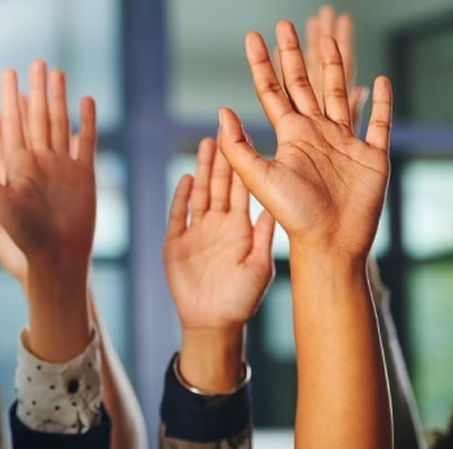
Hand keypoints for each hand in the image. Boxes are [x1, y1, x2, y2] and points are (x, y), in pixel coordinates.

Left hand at [0, 60, 96, 360]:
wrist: (57, 260)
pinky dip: (86, 122)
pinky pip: (86, 142)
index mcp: (17, 166)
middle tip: (34, 62)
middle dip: (36, 90)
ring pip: (60, 124)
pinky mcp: (84, 174)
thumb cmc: (22, 239)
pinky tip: (86, 100)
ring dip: (59, 98)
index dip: (11, 98)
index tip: (7, 74)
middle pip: (37, 117)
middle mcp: (39, 161)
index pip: (13, 124)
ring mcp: (63, 166)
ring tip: (57, 72)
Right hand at [165, 138, 274, 331]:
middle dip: (221, 157)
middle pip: (219, 184)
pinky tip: (186, 179)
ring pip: (199, 193)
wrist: (214, 325)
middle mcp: (218, 225)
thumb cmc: (241, 300)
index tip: (247, 138)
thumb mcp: (260, 266)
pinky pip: (178, 215)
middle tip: (222, 127)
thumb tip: (276, 206)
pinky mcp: (175, 243)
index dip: (243, 164)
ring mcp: (196, 232)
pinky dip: (181, 197)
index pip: (241, 188)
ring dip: (202, 169)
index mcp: (240, 227)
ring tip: (206, 143)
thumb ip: (265, 236)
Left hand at [219, 21, 391, 260]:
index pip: (272, 90)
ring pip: (339, 93)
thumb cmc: (294, 215)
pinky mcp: (372, 155)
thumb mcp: (259, 178)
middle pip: (304, 83)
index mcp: (290, 135)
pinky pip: (378, 122)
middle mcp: (316, 133)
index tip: (253, 37)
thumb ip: (239, 147)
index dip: (262, 63)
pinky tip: (380, 80)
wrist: (331, 243)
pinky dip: (381, 102)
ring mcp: (345, 142)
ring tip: (328, 38)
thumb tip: (221, 111)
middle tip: (284, 24)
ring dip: (334, 65)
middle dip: (294, 54)